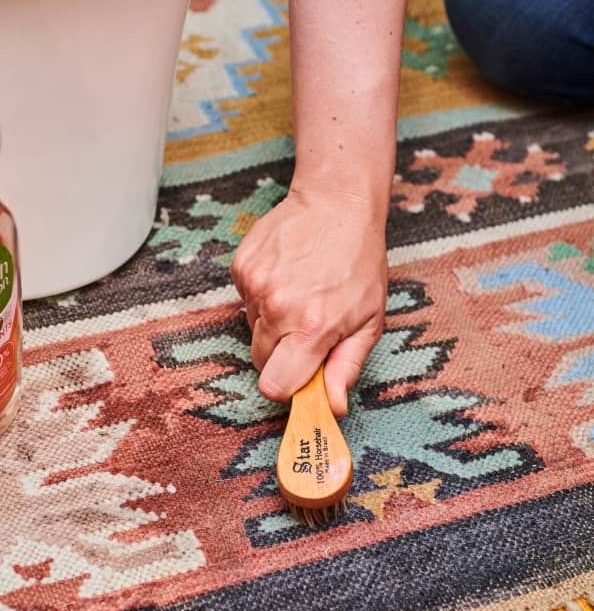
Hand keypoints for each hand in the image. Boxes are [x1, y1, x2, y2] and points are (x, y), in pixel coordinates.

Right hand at [231, 185, 386, 415]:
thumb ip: (346, 366)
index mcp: (311, 328)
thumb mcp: (369, 319)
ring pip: (252, 330)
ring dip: (273, 323)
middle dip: (282, 355)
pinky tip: (287, 276)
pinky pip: (245, 302)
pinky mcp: (241, 268)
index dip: (287, 387)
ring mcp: (255, 286)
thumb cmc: (359, 262)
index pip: (274, 386)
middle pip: (260, 361)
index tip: (301, 376)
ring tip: (300, 295)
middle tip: (307, 329)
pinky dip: (263, 297)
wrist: (336, 203)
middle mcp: (277, 308)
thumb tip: (332, 406)